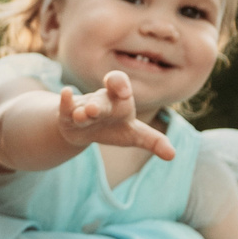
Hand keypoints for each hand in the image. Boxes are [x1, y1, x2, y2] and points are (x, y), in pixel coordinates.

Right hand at [57, 71, 175, 161]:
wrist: (87, 132)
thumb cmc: (115, 128)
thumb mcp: (135, 134)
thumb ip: (154, 141)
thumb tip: (172, 155)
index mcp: (119, 100)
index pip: (119, 83)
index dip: (120, 84)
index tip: (124, 92)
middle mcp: (101, 100)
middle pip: (101, 100)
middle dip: (98, 105)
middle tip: (94, 110)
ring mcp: (83, 107)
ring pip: (83, 107)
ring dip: (82, 111)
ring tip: (82, 115)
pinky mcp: (68, 117)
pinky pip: (66, 107)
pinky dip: (65, 102)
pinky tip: (66, 93)